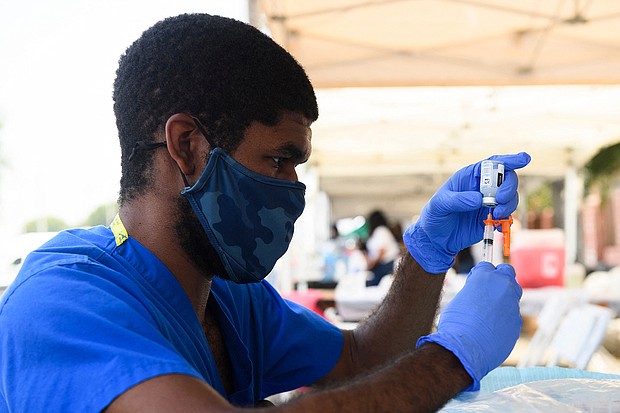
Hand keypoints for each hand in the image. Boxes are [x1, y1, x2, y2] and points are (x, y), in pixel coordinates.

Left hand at [403, 152, 530, 273]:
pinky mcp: (492, 218)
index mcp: (469, 176)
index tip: (524, 159)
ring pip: (510, 197)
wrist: (436, 239)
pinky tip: (498, 225)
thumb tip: (479, 199)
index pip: (492, 163)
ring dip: (509, 205)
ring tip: (495, 215)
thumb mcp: (440, 205)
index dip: (509, 160)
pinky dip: (507, 219)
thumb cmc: (435, 216)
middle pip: (507, 179)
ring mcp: (489, 202)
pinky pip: (507, 215)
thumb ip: (457, 200)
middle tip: (499, 200)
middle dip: (509, 188)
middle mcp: (482, 187)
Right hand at [417, 262, 522, 390]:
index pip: (487, 265)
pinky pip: (512, 314)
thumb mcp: (460, 299)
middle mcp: (502, 286)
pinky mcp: (517, 321)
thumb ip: (474, 292)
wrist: (466, 349)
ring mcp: (512, 304)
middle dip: (499, 279)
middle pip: (507, 272)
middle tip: (488, 291)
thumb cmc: (456, 324)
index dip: (481, 274)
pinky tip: (491, 328)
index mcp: (485, 277)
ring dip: (503, 299)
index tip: (476, 282)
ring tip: (488, 312)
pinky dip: (504, 318)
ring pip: (512, 295)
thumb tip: (479, 295)